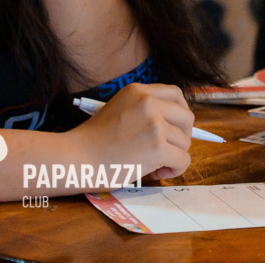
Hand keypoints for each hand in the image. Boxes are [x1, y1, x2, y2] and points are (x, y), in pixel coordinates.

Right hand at [68, 82, 192, 181]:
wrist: (78, 158)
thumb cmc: (94, 140)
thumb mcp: (120, 109)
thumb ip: (144, 110)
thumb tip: (174, 126)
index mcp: (138, 91)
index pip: (176, 94)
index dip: (180, 112)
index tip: (175, 127)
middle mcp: (149, 103)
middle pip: (187, 117)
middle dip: (182, 136)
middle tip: (167, 149)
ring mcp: (154, 124)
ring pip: (185, 142)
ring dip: (175, 156)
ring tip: (155, 164)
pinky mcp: (157, 147)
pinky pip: (183, 160)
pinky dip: (175, 170)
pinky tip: (157, 172)